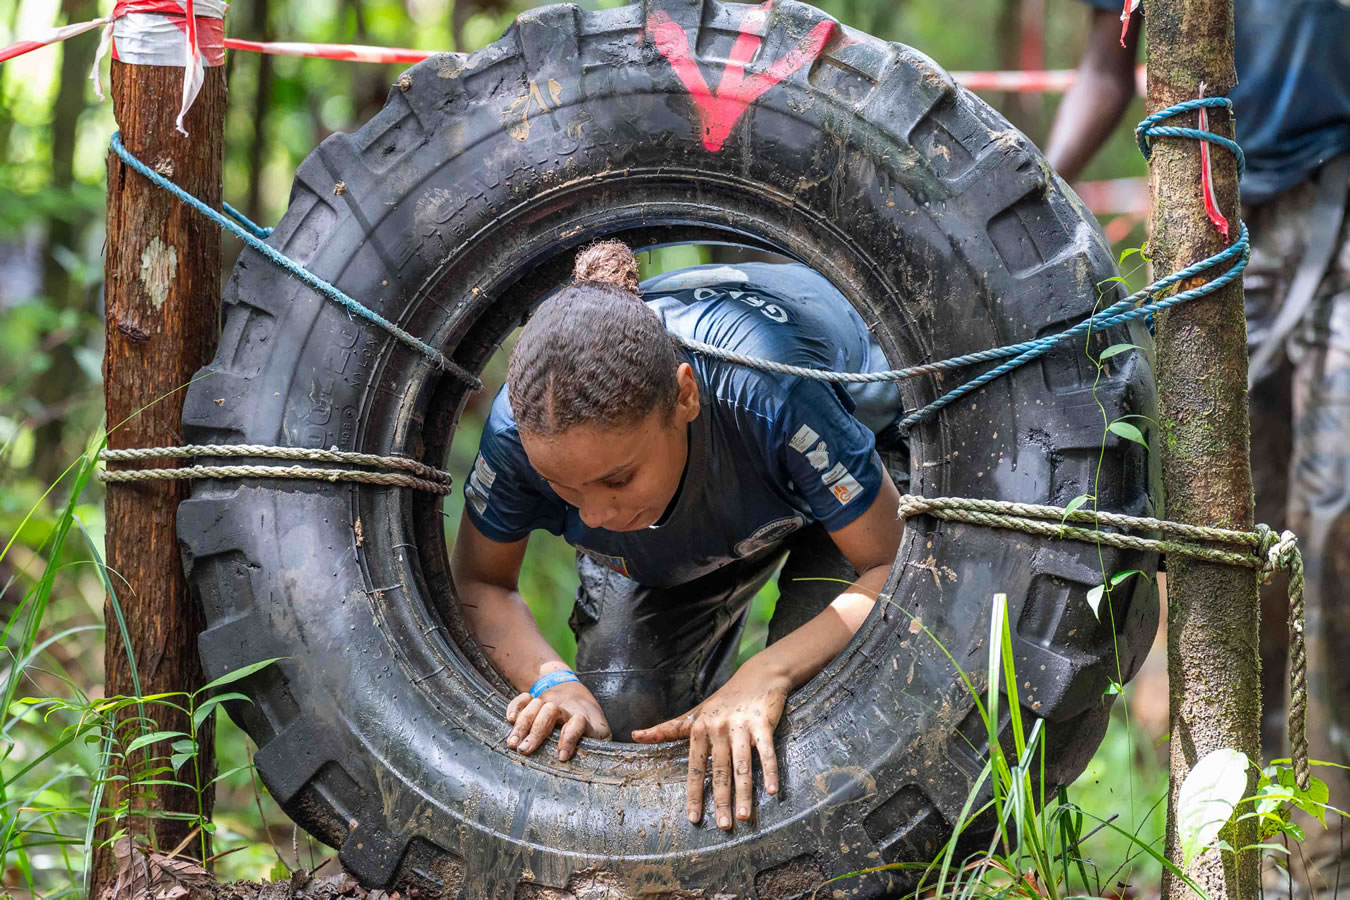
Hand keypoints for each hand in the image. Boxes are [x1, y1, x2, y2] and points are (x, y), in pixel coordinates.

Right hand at [505, 680, 610, 760]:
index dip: (569, 738)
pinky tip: (510, 720)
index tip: (561, 756)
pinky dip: (516, 706)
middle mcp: (566, 710)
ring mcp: (550, 703)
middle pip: (551, 711)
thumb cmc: (591, 731)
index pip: (578, 722)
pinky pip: (524, 699)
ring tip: (513, 743)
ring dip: (523, 723)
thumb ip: (595, 749)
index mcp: (585, 719)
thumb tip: (589, 761)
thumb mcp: (600, 739)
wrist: (582, 701)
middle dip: (536, 731)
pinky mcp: (537, 701)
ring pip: (537, 704)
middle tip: (524, 750)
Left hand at [631, 659, 789, 830]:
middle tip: (723, 826)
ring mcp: (741, 725)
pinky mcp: (763, 723)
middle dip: (721, 800)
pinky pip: (766, 751)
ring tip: (743, 817)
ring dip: (744, 792)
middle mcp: (718, 727)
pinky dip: (769, 771)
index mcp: (699, 728)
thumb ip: (668, 729)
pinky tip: (772, 791)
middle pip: (719, 770)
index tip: (693, 817)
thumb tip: (635, 736)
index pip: (695, 766)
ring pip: (742, 765)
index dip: (694, 793)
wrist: (758, 675)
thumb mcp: (695, 713)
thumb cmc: (723, 700)